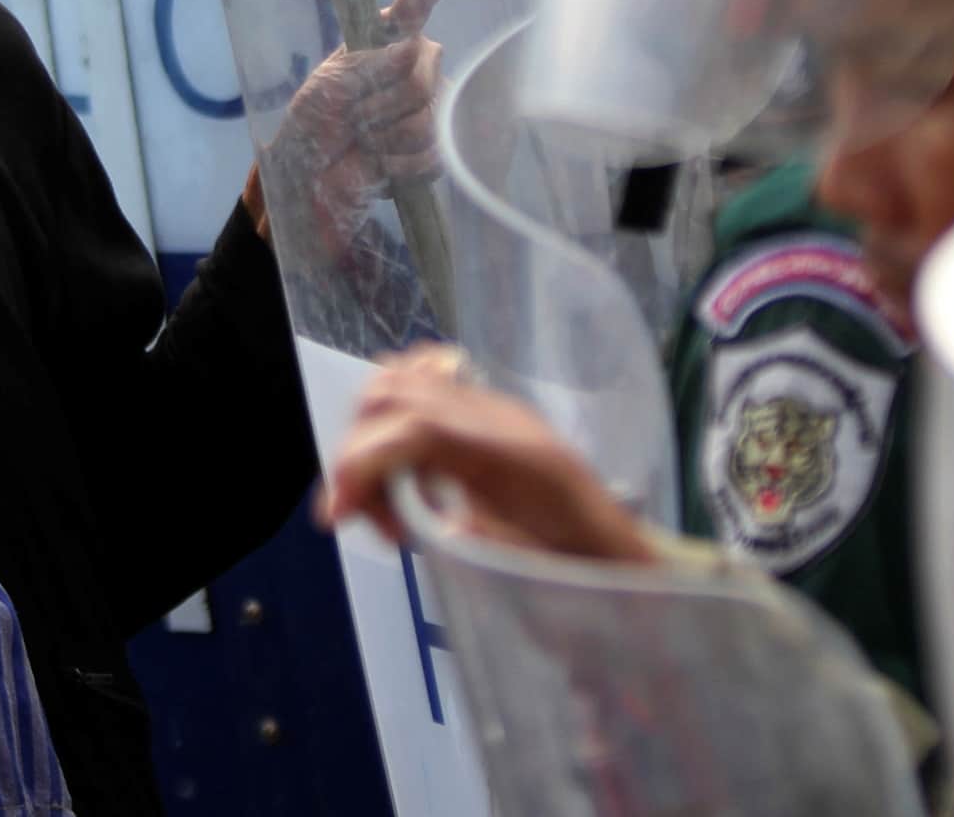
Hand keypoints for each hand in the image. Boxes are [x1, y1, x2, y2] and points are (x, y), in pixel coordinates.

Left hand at [270, 0, 445, 250]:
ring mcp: (429, 112)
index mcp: (385, 45)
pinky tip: (380, 163)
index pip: (408, 16)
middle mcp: (415, 71)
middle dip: (379, 106)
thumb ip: (369, 66)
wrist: (308, 178)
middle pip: (423, 81)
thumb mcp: (329, 86)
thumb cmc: (315, 122)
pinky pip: (432, 155)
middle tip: (353, 118)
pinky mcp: (433, 153)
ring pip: (427, 122)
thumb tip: (412, 48)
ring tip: (364, 142)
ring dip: (384, 138)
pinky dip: (397, 165)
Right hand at [318, 344, 658, 563]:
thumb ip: (469, 539)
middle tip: (376, 524)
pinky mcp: (485, 414)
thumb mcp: (524, 569)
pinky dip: (392, 410)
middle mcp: (498, 417)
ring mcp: (491, 407)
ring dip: (370, 437)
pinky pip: (425, 379)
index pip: (415, 429)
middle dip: (358, 459)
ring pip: (400, 380)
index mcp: (512, 456)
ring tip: (390, 501)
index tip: (334, 518)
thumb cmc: (578, 574)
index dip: (360, 466)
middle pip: (393, 397)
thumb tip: (422, 522)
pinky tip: (399, 460)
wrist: (618, 558)